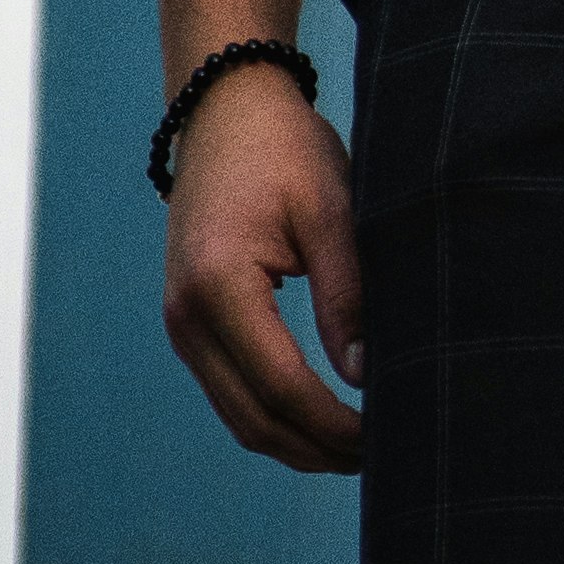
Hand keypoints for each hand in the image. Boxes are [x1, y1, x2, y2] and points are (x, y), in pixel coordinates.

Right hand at [159, 63, 364, 467]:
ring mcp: (181, 322)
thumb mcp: (330, 209)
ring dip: (293, 442)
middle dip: (315, 449)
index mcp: (220, 286)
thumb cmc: (283, 148)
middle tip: (378, 458)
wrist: (225, 105)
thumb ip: (346, 293)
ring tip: (355, 449)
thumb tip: (365, 375)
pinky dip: (272, 415)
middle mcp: (188, 316)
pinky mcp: (189, 321)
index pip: (281, 387)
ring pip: (237, 415)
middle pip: (253, 418)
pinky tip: (317, 418)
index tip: (382, 437)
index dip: (332, 425)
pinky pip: (229, 390)